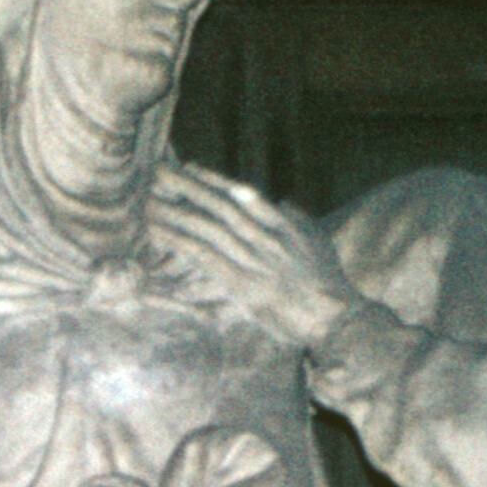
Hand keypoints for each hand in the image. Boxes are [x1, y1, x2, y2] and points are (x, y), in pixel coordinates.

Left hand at [142, 181, 355, 349]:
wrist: (336, 318)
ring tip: (149, 201)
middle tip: (160, 171)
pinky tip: (160, 232)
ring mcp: (254, 260)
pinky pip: (205, 257)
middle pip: (220, 206)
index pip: (243, 196)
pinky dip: (181, 242)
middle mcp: (266, 238)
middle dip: (188, 187)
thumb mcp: (319, 242)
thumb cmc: (330, 283)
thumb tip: (283, 201)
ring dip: (177, 213)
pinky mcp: (243, 285)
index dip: (215, 181)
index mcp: (283, 226)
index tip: (191, 168)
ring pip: (208, 229)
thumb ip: (300, 219)